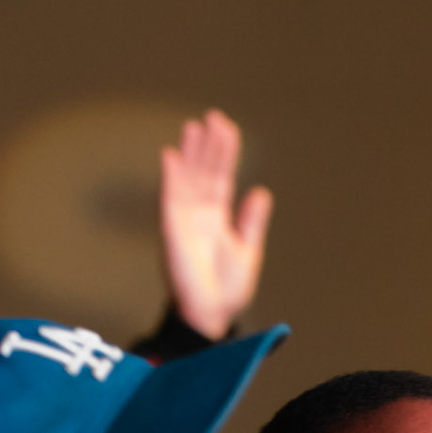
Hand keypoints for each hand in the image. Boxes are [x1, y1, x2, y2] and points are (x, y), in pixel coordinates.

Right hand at [160, 110, 272, 340]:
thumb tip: (262, 191)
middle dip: (208, 146)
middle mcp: (198, 215)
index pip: (221, 178)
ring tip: (193, 127)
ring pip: (186, 180)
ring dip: (189, 154)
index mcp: (217, 219)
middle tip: (213, 117)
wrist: (211, 315)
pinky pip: (169, 200)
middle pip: (203, 172)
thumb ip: (252, 220)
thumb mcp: (248, 249)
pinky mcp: (171, 232)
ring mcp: (183, 222)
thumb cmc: (226, 290)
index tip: (227, 127)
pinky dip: (170, 178)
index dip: (224, 153)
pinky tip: (171, 155)